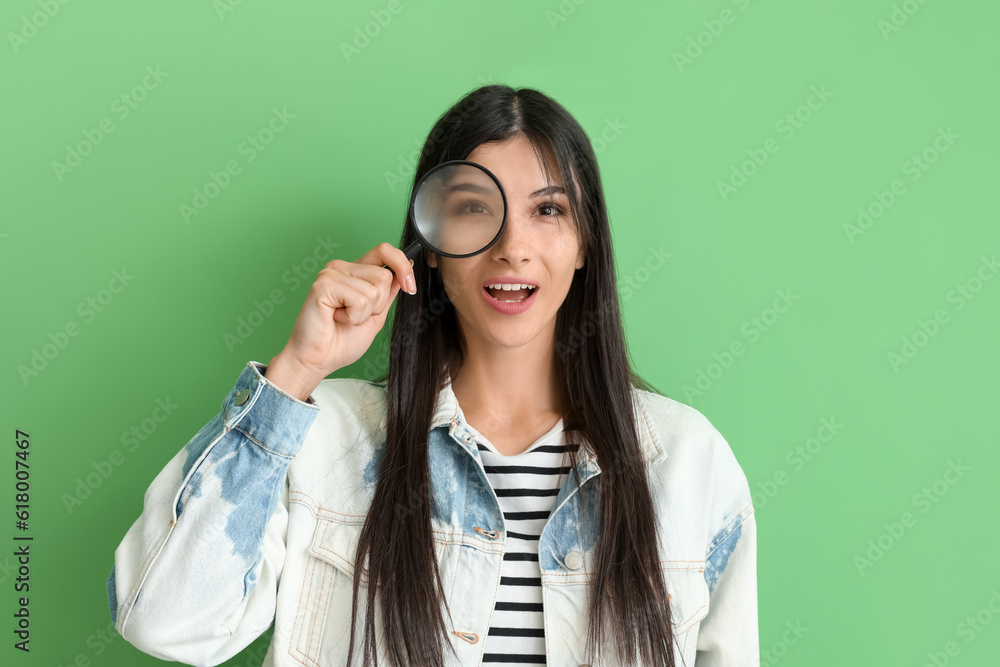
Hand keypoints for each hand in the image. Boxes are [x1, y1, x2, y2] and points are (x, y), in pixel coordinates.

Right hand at [265, 242, 415, 399]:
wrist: (318, 360)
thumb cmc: (341, 341)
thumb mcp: (376, 315)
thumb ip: (389, 292)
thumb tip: (407, 265)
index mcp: (355, 272)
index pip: (385, 251)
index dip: (403, 266)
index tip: (410, 287)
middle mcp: (342, 268)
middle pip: (385, 275)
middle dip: (379, 304)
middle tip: (355, 316)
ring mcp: (331, 274)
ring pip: (374, 289)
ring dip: (365, 314)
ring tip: (344, 318)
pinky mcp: (323, 285)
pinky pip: (359, 300)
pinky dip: (354, 317)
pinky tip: (336, 318)